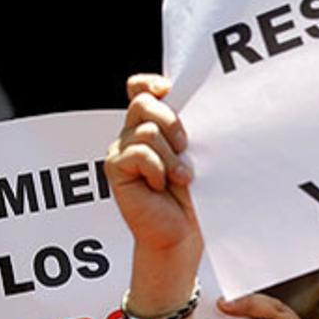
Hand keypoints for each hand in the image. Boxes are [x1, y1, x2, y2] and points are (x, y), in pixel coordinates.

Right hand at [105, 74, 201, 313]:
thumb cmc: (196, 196)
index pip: (140, 89)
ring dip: (170, 156)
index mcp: (154, 126)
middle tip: (186, 146)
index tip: (168, 90)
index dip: (151, 84)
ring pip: (146, 131)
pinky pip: (137, 154)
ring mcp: (122, 151)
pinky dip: (157, 169)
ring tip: (181, 177)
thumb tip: (203, 105)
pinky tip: (162, 186)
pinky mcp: (116, 169)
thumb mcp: (198, 156)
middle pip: (144, 104)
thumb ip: (191, 130)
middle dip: (171, 122)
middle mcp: (133, 134)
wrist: (183, 233)